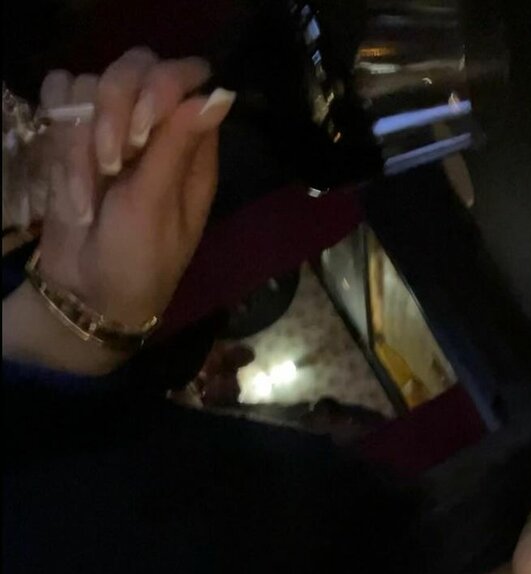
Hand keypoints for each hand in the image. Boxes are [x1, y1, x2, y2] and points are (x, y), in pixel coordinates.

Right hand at [37, 49, 233, 328]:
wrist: (88, 295)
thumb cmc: (138, 261)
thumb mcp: (158, 208)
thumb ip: (179, 146)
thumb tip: (220, 94)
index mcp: (190, 148)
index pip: (184, 78)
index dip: (161, 86)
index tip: (144, 125)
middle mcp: (153, 131)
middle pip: (132, 68)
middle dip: (114, 109)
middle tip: (113, 162)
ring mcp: (110, 132)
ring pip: (88, 86)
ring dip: (82, 140)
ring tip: (91, 191)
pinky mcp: (71, 140)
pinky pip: (58, 104)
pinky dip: (57, 140)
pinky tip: (71, 183)